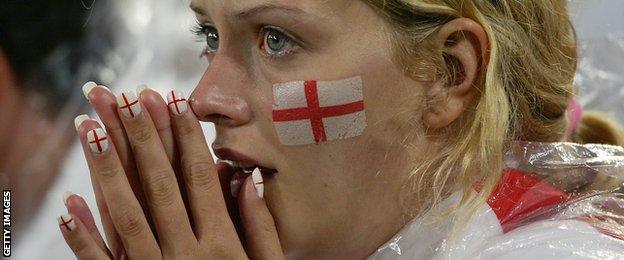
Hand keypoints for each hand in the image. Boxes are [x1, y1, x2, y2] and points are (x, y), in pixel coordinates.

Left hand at [60, 85, 282, 258]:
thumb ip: (261, 228)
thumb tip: (250, 180)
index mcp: (222, 245)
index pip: (201, 180)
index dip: (187, 139)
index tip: (174, 101)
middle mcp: (185, 253)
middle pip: (160, 187)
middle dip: (143, 139)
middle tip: (126, 97)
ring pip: (127, 214)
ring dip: (108, 170)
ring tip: (92, 129)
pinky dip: (83, 237)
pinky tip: (68, 204)